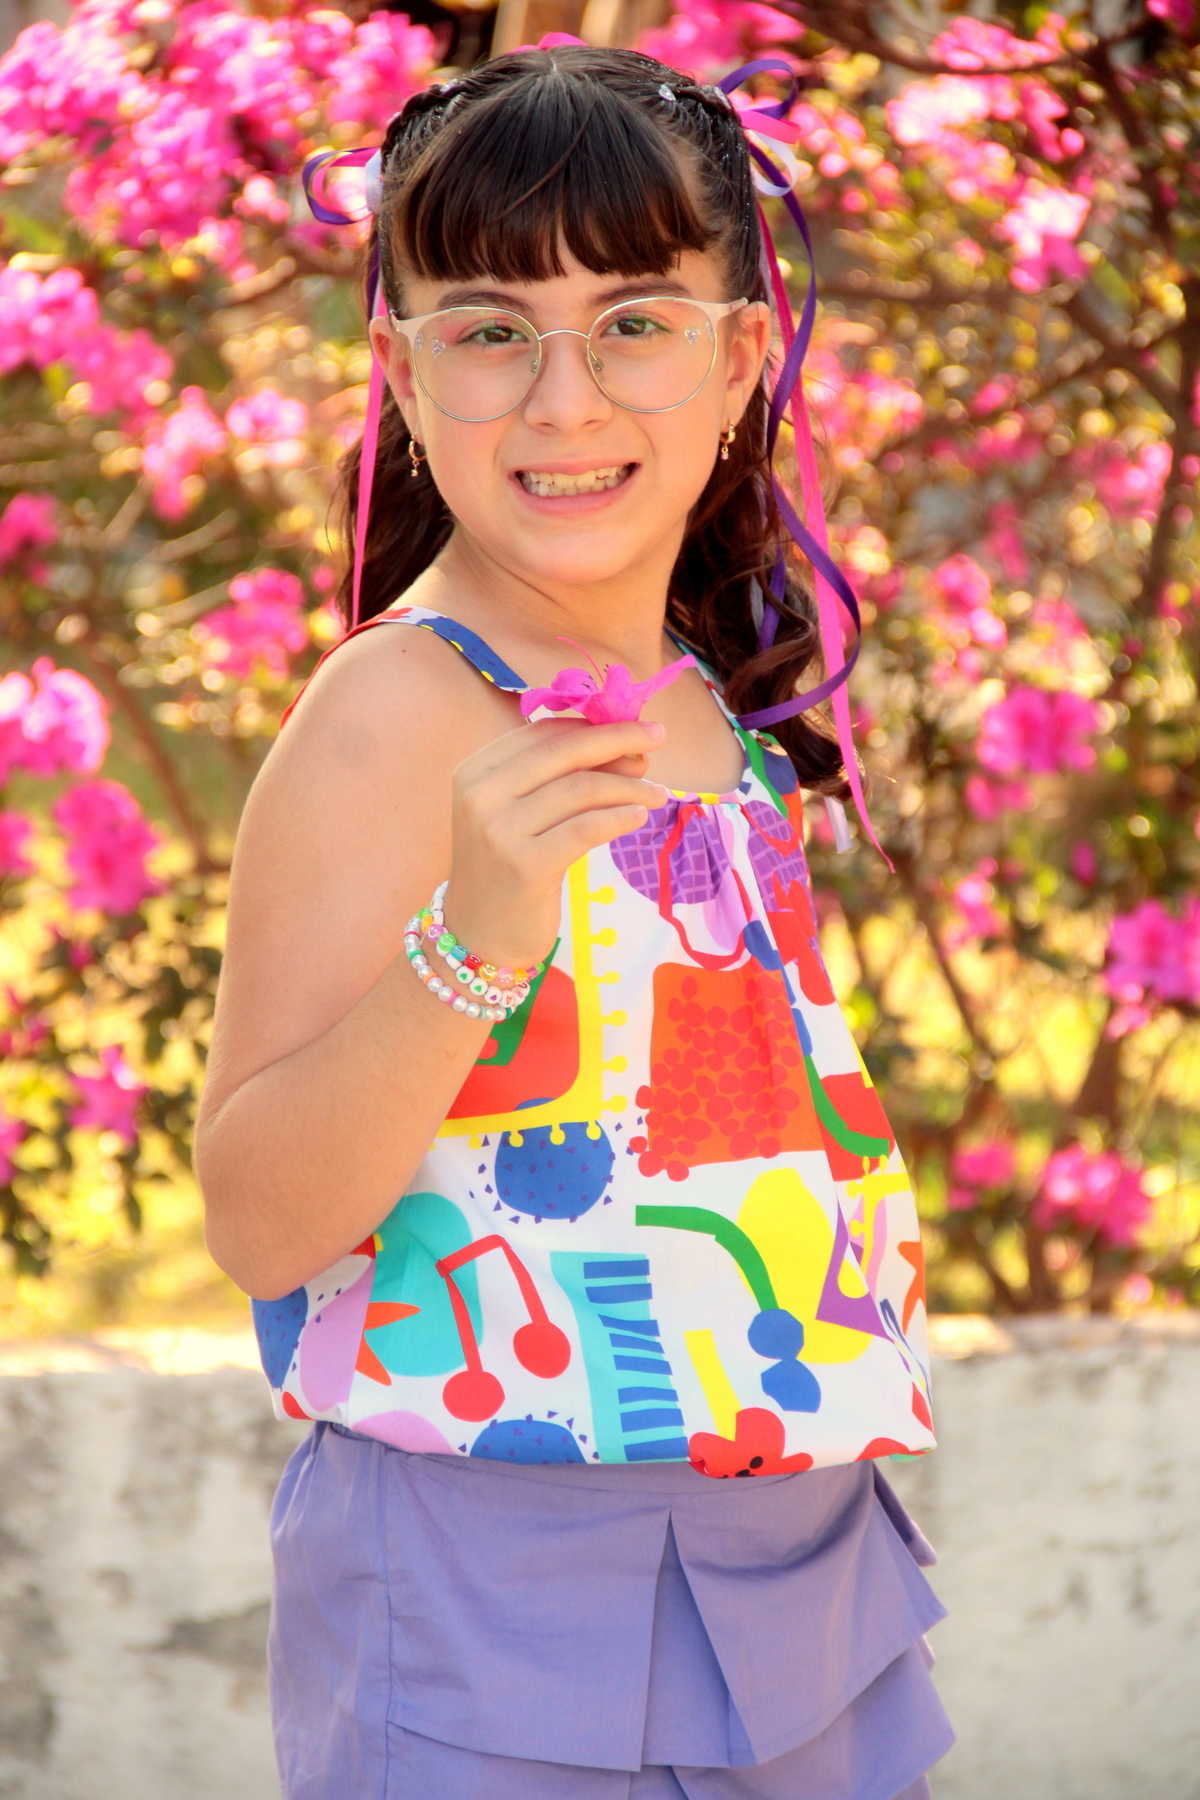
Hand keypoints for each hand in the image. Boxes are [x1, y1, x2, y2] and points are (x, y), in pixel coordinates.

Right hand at [442, 717, 667, 969]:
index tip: (634, 727)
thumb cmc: (507, 868)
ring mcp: (499, 830)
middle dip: (619, 738)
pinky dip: (620, 818)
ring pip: (581, 789)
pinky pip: (587, 828)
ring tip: (657, 793)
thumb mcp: (520, 814)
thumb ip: (558, 778)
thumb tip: (627, 747)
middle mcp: (481, 795)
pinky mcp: (525, 865)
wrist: (478, 934)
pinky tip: (638, 818)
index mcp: (476, 771)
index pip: (543, 732)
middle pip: (565, 751)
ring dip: (629, 785)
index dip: (593, 725)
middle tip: (658, 735)